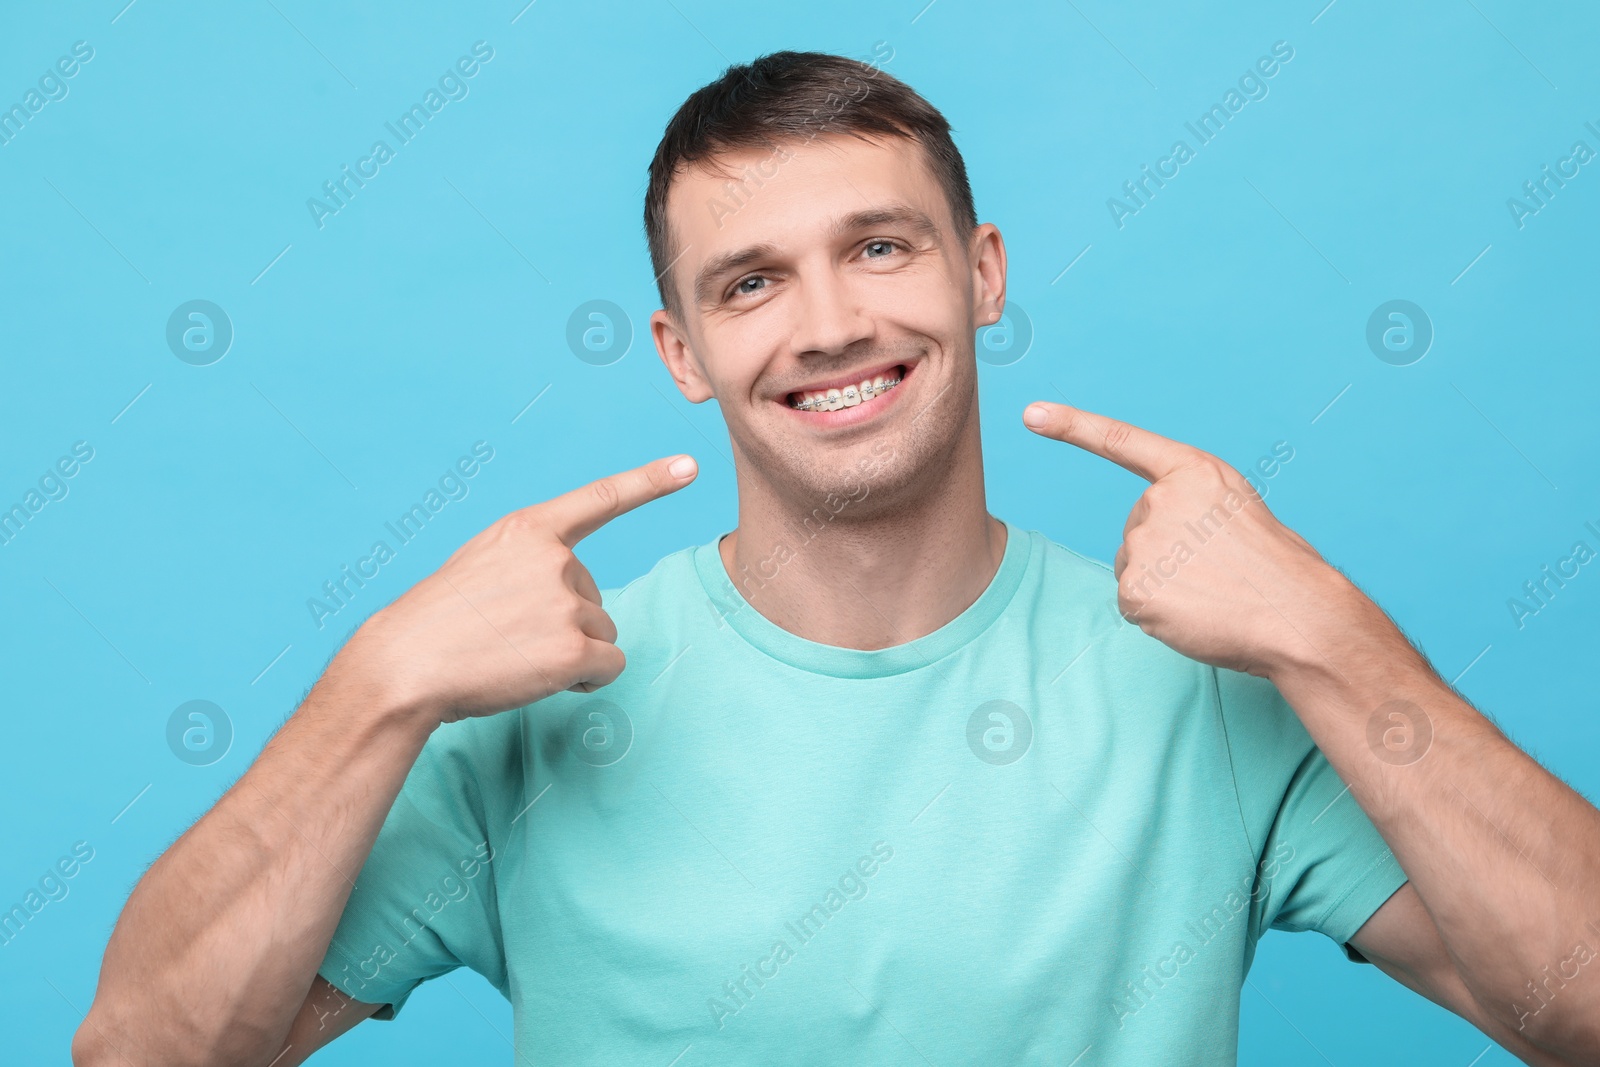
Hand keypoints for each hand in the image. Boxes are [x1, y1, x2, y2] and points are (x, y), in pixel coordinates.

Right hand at [341, 455, 697, 725]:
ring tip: (514, 657)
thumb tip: (572, 600)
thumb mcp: (480, 566)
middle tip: (506, 637)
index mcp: (527, 530)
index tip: (689, 467)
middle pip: (594, 598)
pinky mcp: (573, 648)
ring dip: (571, 654)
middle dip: (563, 624)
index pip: (600, 499)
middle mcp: (554, 558)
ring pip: (602, 634)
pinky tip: (540, 678)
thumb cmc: (436, 625)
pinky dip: (585, 680)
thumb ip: (528, 565)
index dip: (649, 483)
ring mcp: (566, 602)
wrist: (405, 666)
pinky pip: (608, 667)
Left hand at [1022, 401, 1354, 677]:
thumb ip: (1196, 508)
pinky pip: (1134, 603)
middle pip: (1138, 529)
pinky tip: (1196, 615)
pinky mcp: (1134, 588)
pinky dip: (1158, 615)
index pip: (1123, 442)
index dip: (1074, 426)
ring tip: (1214, 593)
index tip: (1032, 414)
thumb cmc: (1280, 569)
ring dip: (1165, 585)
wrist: (1299, 616)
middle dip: (1169, 552)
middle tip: (1219, 572)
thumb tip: (1167, 541)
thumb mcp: (1238, 512)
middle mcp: (1161, 500)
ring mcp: (1144, 543)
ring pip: (1135, 567)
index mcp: (1194, 472)